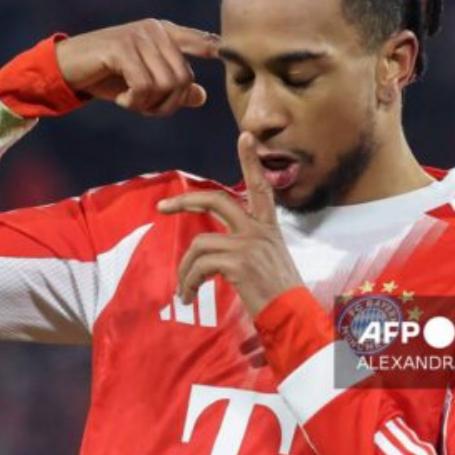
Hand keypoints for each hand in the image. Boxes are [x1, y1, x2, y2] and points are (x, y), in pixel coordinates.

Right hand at [56, 19, 219, 115]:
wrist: (67, 68)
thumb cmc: (108, 76)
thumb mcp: (143, 84)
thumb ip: (172, 89)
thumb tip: (202, 96)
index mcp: (165, 33)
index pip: (200, 40)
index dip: (215, 47)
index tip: (226, 51)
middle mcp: (155, 30)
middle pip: (184, 78)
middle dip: (169, 105)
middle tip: (146, 110)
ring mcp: (139, 36)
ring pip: (167, 84)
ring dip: (150, 105)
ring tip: (131, 103)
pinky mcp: (122, 48)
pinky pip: (144, 85)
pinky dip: (135, 102)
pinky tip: (122, 100)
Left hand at [157, 132, 304, 316]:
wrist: (292, 317)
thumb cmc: (280, 297)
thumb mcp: (270, 261)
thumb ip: (248, 247)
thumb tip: (215, 250)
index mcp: (269, 228)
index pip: (260, 187)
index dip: (251, 161)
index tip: (245, 136)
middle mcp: (260, 230)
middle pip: (217, 200)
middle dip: (186, 200)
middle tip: (162, 206)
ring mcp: (249, 244)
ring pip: (200, 243)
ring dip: (185, 269)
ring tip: (184, 290)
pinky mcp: (239, 262)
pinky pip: (199, 265)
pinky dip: (189, 281)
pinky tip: (189, 295)